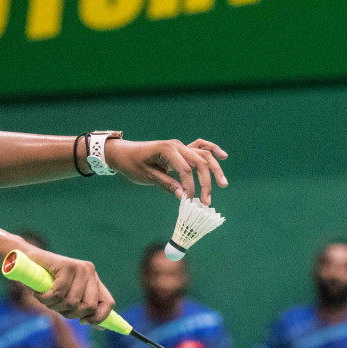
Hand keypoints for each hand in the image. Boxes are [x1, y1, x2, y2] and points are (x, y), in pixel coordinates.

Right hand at [20, 244, 113, 326]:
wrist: (24, 258)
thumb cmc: (45, 282)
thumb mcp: (66, 297)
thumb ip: (82, 309)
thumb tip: (102, 326)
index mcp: (93, 281)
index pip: (108, 303)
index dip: (98, 317)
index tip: (83, 322)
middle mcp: (90, 272)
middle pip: (89, 307)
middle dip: (70, 313)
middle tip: (56, 305)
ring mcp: (80, 268)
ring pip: (72, 302)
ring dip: (54, 305)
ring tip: (45, 296)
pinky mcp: (67, 265)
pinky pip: (58, 294)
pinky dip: (45, 298)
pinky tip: (39, 292)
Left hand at [104, 139, 227, 203]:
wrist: (123, 153)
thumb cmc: (132, 164)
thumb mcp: (146, 177)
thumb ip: (166, 184)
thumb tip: (184, 196)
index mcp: (167, 150)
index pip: (186, 170)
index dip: (190, 187)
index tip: (190, 202)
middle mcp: (177, 145)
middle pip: (199, 163)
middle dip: (206, 183)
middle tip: (207, 201)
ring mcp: (180, 146)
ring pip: (203, 156)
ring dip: (214, 169)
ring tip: (223, 184)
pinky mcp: (180, 150)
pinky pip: (200, 147)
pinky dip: (212, 150)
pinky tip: (223, 156)